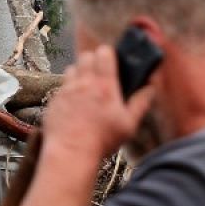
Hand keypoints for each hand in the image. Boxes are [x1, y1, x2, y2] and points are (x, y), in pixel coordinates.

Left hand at [42, 45, 155, 160]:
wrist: (70, 153)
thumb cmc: (101, 140)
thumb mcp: (128, 124)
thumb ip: (141, 103)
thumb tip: (151, 88)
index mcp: (104, 85)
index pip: (104, 53)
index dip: (108, 53)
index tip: (112, 61)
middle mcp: (83, 83)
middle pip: (85, 55)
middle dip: (93, 60)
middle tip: (100, 74)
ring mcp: (65, 91)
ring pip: (71, 68)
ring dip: (79, 72)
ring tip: (86, 87)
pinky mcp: (53, 101)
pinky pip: (61, 86)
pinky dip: (68, 89)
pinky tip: (73, 103)